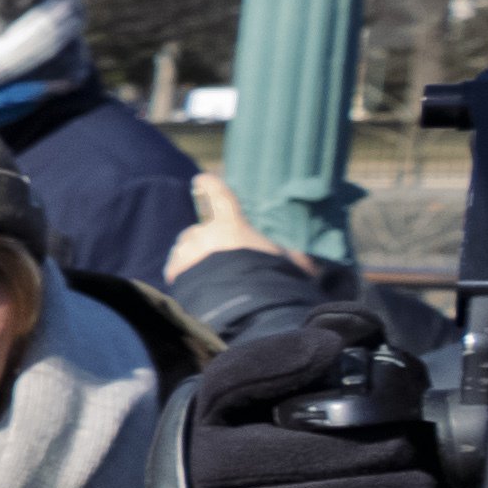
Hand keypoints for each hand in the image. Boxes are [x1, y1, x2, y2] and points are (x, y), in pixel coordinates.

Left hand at [167, 164, 302, 284]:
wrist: (243, 308)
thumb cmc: (270, 280)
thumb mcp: (286, 264)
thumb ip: (292, 257)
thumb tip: (312, 261)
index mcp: (231, 226)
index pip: (219, 196)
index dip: (210, 185)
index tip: (202, 179)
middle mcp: (205, 235)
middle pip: (197, 232)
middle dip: (203, 241)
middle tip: (216, 258)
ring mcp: (187, 253)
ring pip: (183, 250)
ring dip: (191, 258)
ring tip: (206, 275)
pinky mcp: (175, 272)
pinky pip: (174, 269)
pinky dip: (181, 274)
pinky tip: (192, 285)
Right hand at [178, 315, 459, 487]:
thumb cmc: (285, 425)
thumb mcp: (298, 375)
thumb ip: (329, 335)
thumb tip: (345, 331)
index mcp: (211, 410)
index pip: (234, 378)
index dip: (282, 362)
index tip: (335, 351)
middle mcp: (203, 464)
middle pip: (283, 454)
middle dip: (359, 451)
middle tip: (410, 449)